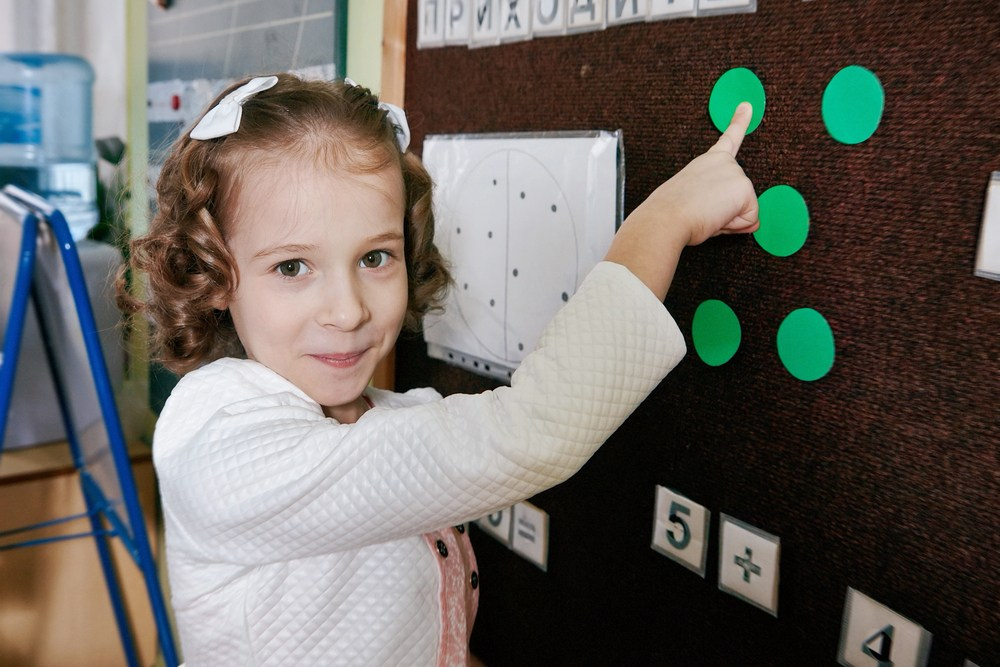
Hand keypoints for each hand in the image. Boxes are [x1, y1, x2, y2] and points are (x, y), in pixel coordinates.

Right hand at [604, 103, 758, 299]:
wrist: (666, 217)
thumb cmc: (670, 213)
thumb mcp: (693, 204)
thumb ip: (721, 208)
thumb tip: (752, 222)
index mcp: (707, 162)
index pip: (728, 140)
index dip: (739, 122)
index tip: (747, 106)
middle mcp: (724, 162)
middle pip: (741, 197)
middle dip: (728, 213)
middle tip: (702, 212)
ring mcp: (736, 173)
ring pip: (746, 210)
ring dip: (728, 220)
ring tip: (705, 214)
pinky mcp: (744, 188)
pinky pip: (750, 220)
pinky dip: (734, 225)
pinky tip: (715, 216)